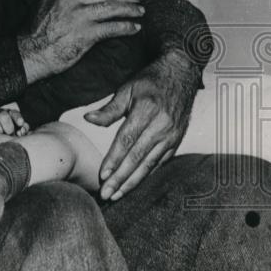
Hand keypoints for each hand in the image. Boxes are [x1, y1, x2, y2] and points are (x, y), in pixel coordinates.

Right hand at [0, 108, 28, 135]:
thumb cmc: (9, 136)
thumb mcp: (19, 131)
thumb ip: (22, 129)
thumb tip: (21, 131)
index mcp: (9, 114)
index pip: (14, 113)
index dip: (17, 118)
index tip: (20, 124)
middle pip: (3, 116)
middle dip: (8, 126)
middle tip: (9, 133)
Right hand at [17, 0, 144, 82]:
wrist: (31, 51)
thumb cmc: (35, 27)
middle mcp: (72, 1)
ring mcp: (80, 17)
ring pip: (111, 8)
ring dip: (130, 9)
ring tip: (140, 12)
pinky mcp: (86, 35)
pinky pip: (111, 28)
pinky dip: (126, 27)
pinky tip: (135, 28)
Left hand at [84, 48, 199, 199]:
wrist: (181, 75)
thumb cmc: (150, 81)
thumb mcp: (127, 89)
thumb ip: (109, 108)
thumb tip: (88, 119)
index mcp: (147, 111)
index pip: (127, 141)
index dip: (114, 160)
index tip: (102, 175)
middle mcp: (162, 126)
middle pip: (138, 157)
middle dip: (121, 179)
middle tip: (106, 194)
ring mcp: (172, 135)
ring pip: (150, 164)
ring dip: (133, 182)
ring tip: (117, 195)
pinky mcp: (177, 141)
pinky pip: (160, 162)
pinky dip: (146, 174)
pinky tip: (134, 184)